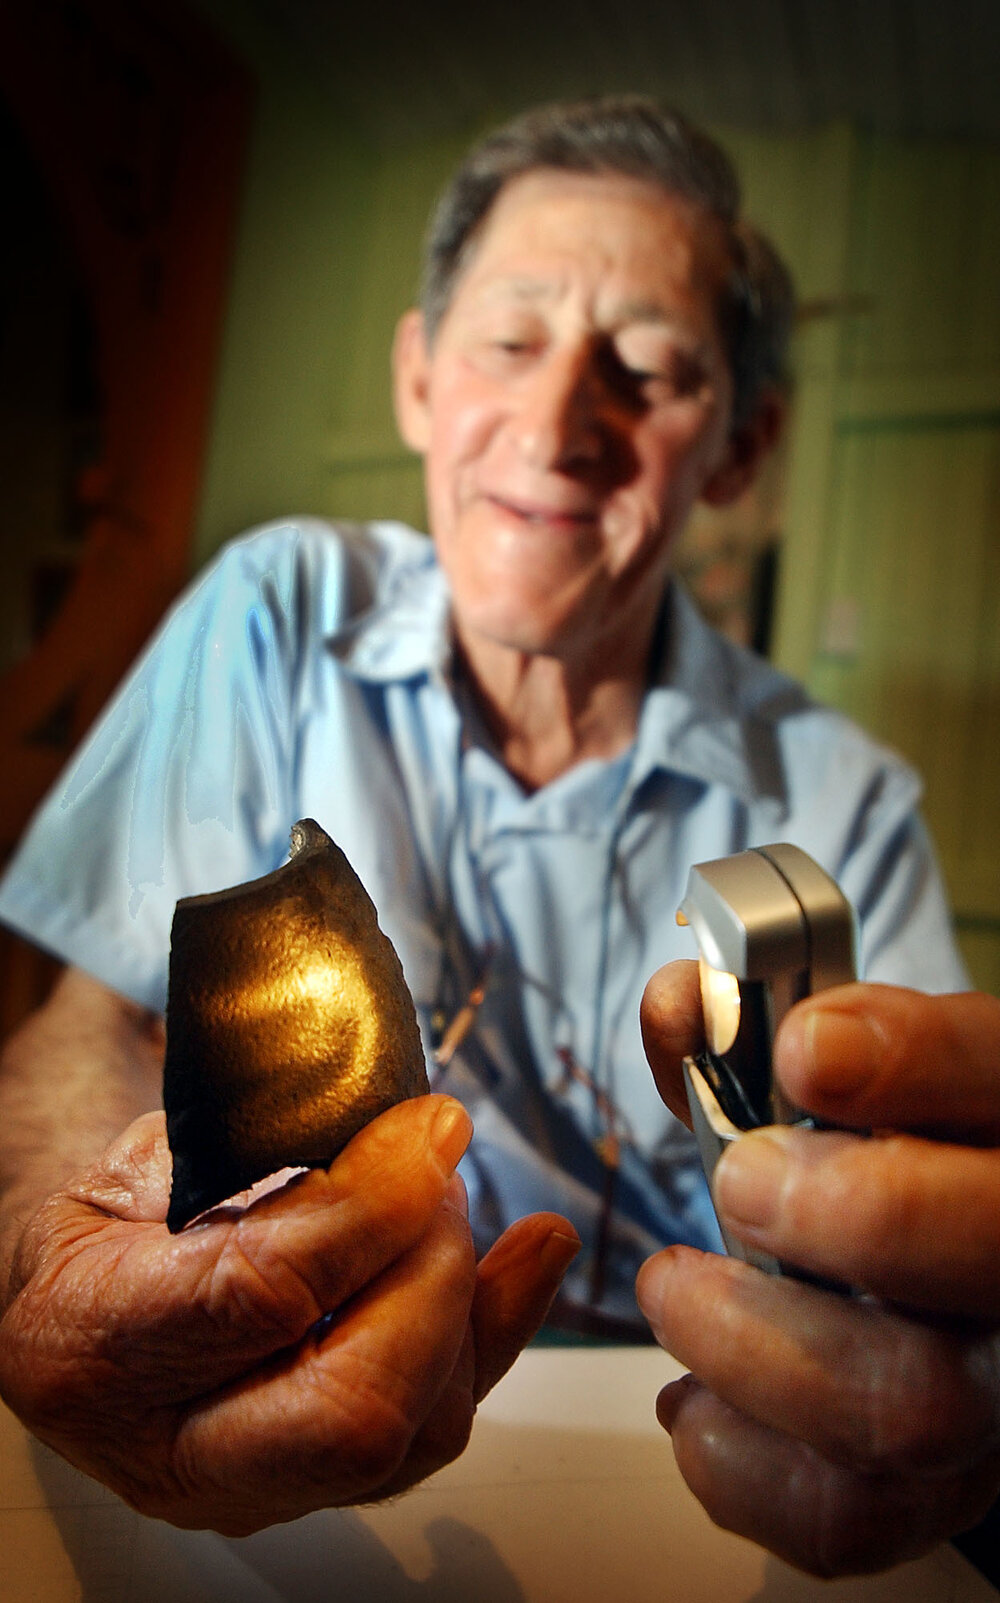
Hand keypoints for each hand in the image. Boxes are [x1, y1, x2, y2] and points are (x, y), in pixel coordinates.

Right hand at [0, 1095, 578, 1533]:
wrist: (78, 1316)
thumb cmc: (105, 1231)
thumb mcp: (133, 1166)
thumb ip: (244, 1147)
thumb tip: (383, 1112)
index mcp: (98, 1346)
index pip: (260, 1297)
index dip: (369, 1209)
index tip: (429, 1129)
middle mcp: (175, 1451)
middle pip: (355, 1413)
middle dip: (432, 1277)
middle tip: (437, 1171)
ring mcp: (255, 1487)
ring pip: (412, 1436)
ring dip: (465, 1298)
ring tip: (446, 1197)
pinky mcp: (325, 1485)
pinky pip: (439, 1428)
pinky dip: (501, 1327)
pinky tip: (537, 1249)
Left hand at [637, 963, 999, 1576]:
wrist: (913, 1267)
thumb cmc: (858, 1154)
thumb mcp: (821, 1065)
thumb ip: (739, 1028)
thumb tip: (678, 1007)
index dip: (910, 1057)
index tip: (803, 1049)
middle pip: (987, 1248)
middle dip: (836, 1213)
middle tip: (741, 1184)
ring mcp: (995, 1388)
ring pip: (908, 1407)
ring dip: (750, 1345)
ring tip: (678, 1290)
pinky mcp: (936, 1486)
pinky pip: (849, 1515)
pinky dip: (737, 1462)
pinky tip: (695, 1398)